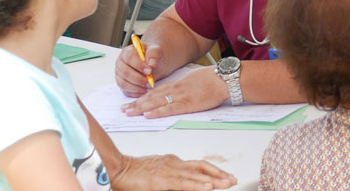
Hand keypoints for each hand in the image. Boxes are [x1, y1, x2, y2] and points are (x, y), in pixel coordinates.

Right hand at [109, 153, 235, 190]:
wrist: (116, 169)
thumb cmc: (133, 173)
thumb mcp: (157, 174)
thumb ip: (171, 178)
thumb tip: (185, 182)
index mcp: (173, 162)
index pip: (198, 165)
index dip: (214, 170)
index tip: (225, 176)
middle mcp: (174, 164)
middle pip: (202, 167)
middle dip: (219, 174)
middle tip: (233, 180)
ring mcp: (168, 171)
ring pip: (196, 175)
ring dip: (214, 180)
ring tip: (227, 183)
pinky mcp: (161, 181)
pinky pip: (183, 184)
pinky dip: (197, 185)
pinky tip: (207, 187)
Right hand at [115, 40, 163, 96]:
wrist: (154, 63)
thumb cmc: (153, 56)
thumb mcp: (156, 51)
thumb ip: (154, 54)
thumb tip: (152, 65)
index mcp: (127, 52)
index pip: (129, 58)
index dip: (139, 65)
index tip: (149, 71)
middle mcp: (120, 63)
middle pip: (125, 72)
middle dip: (138, 79)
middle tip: (150, 82)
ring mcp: (120, 75)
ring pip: (123, 83)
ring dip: (137, 87)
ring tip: (149, 86)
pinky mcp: (122, 84)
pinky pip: (126, 91)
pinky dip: (136, 93)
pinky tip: (145, 91)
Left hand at [122, 66, 227, 118]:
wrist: (223, 79)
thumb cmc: (212, 79)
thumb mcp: (194, 79)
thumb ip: (184, 86)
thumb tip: (177, 91)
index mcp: (177, 84)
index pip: (155, 92)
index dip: (142, 97)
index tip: (132, 102)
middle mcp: (175, 90)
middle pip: (152, 97)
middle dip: (136, 104)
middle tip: (123, 109)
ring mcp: (180, 97)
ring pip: (156, 102)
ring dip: (141, 108)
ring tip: (129, 112)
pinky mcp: (188, 104)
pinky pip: (169, 109)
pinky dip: (157, 112)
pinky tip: (148, 115)